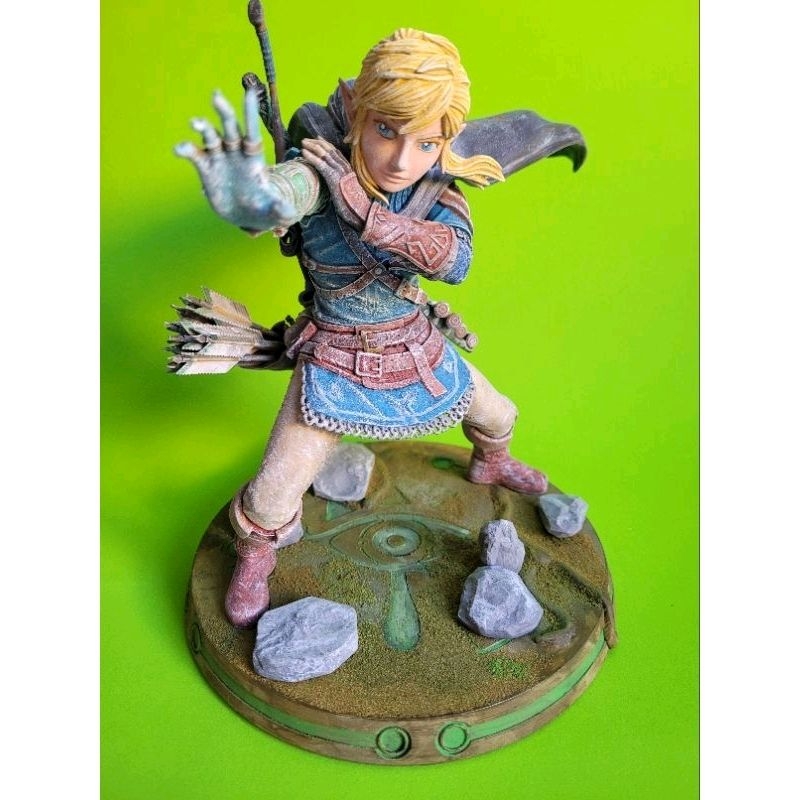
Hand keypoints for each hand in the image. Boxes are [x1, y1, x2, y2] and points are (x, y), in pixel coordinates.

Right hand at [175, 89, 296, 231]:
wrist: (246, 216)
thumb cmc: (264, 210)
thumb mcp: (276, 212)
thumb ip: (281, 209)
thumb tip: (289, 212)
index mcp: (254, 158)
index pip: (253, 132)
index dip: (250, 113)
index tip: (250, 92)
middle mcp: (236, 153)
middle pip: (230, 127)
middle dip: (224, 112)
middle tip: (217, 95)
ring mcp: (220, 159)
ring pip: (210, 137)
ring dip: (203, 127)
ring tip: (195, 122)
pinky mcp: (207, 169)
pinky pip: (195, 155)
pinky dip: (187, 149)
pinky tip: (180, 149)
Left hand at [300, 138, 370, 228]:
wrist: (360, 210)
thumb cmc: (353, 203)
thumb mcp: (347, 188)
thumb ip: (341, 180)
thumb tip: (333, 178)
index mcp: (348, 168)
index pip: (336, 152)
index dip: (326, 144)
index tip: (317, 138)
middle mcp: (344, 166)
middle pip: (329, 150)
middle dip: (316, 143)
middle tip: (305, 140)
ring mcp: (339, 171)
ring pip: (324, 154)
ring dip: (312, 147)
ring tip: (303, 143)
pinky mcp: (333, 177)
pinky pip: (320, 164)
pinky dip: (311, 157)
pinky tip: (304, 153)